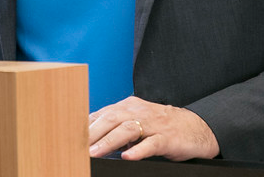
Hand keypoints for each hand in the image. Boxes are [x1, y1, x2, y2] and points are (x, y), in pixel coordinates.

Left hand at [89, 96, 218, 161]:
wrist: (195, 127)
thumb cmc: (161, 126)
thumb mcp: (136, 121)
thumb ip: (116, 126)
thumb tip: (91, 137)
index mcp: (128, 107)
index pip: (102, 113)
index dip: (86, 124)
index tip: (69, 135)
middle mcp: (138, 111)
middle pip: (111, 118)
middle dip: (92, 132)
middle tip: (76, 146)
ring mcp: (153, 124)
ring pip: (127, 129)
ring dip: (109, 141)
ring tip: (94, 153)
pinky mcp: (167, 138)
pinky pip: (151, 143)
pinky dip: (139, 150)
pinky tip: (128, 157)